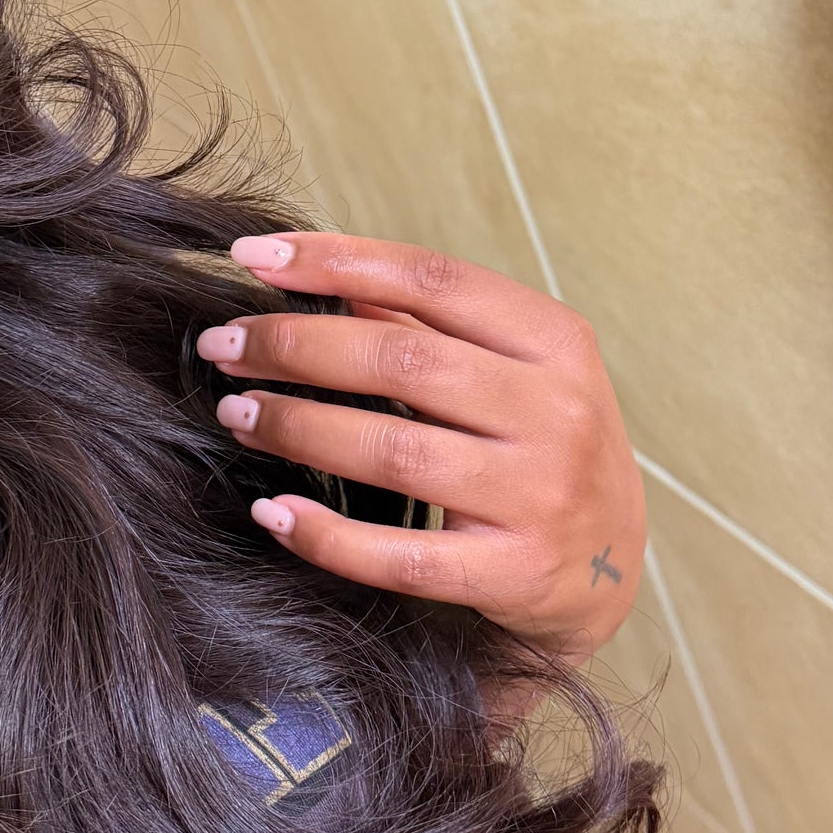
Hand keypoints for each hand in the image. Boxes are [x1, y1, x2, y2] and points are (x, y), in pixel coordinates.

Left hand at [196, 232, 643, 656]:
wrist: (610, 564)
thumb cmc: (540, 442)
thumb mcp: (513, 368)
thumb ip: (427, 324)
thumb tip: (322, 280)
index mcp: (556, 341)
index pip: (431, 279)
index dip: (334, 261)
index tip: (251, 259)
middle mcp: (557, 412)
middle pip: (401, 361)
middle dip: (294, 347)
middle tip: (223, 345)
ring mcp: (539, 496)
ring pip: (393, 451)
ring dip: (298, 426)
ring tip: (236, 413)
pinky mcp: (512, 573)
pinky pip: (401, 556)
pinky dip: (326, 535)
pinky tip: (272, 511)